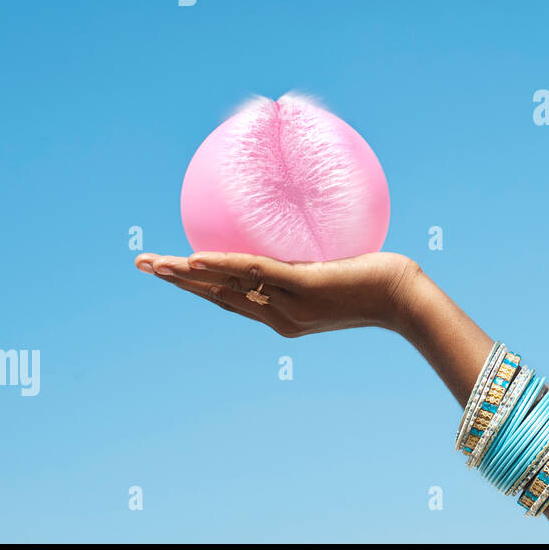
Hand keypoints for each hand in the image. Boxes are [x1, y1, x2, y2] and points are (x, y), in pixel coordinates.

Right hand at [134, 249, 420, 336]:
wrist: (406, 299)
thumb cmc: (379, 280)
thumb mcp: (335, 271)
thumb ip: (310, 261)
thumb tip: (296, 234)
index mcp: (283, 315)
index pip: (230, 301)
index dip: (197, 288)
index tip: (170, 273)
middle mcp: (280, 316)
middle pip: (216, 298)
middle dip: (176, 283)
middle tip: (141, 265)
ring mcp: (291, 304)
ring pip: (228, 288)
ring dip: (187, 275)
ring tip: (154, 263)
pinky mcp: (305, 286)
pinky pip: (257, 273)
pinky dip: (223, 265)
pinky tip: (196, 257)